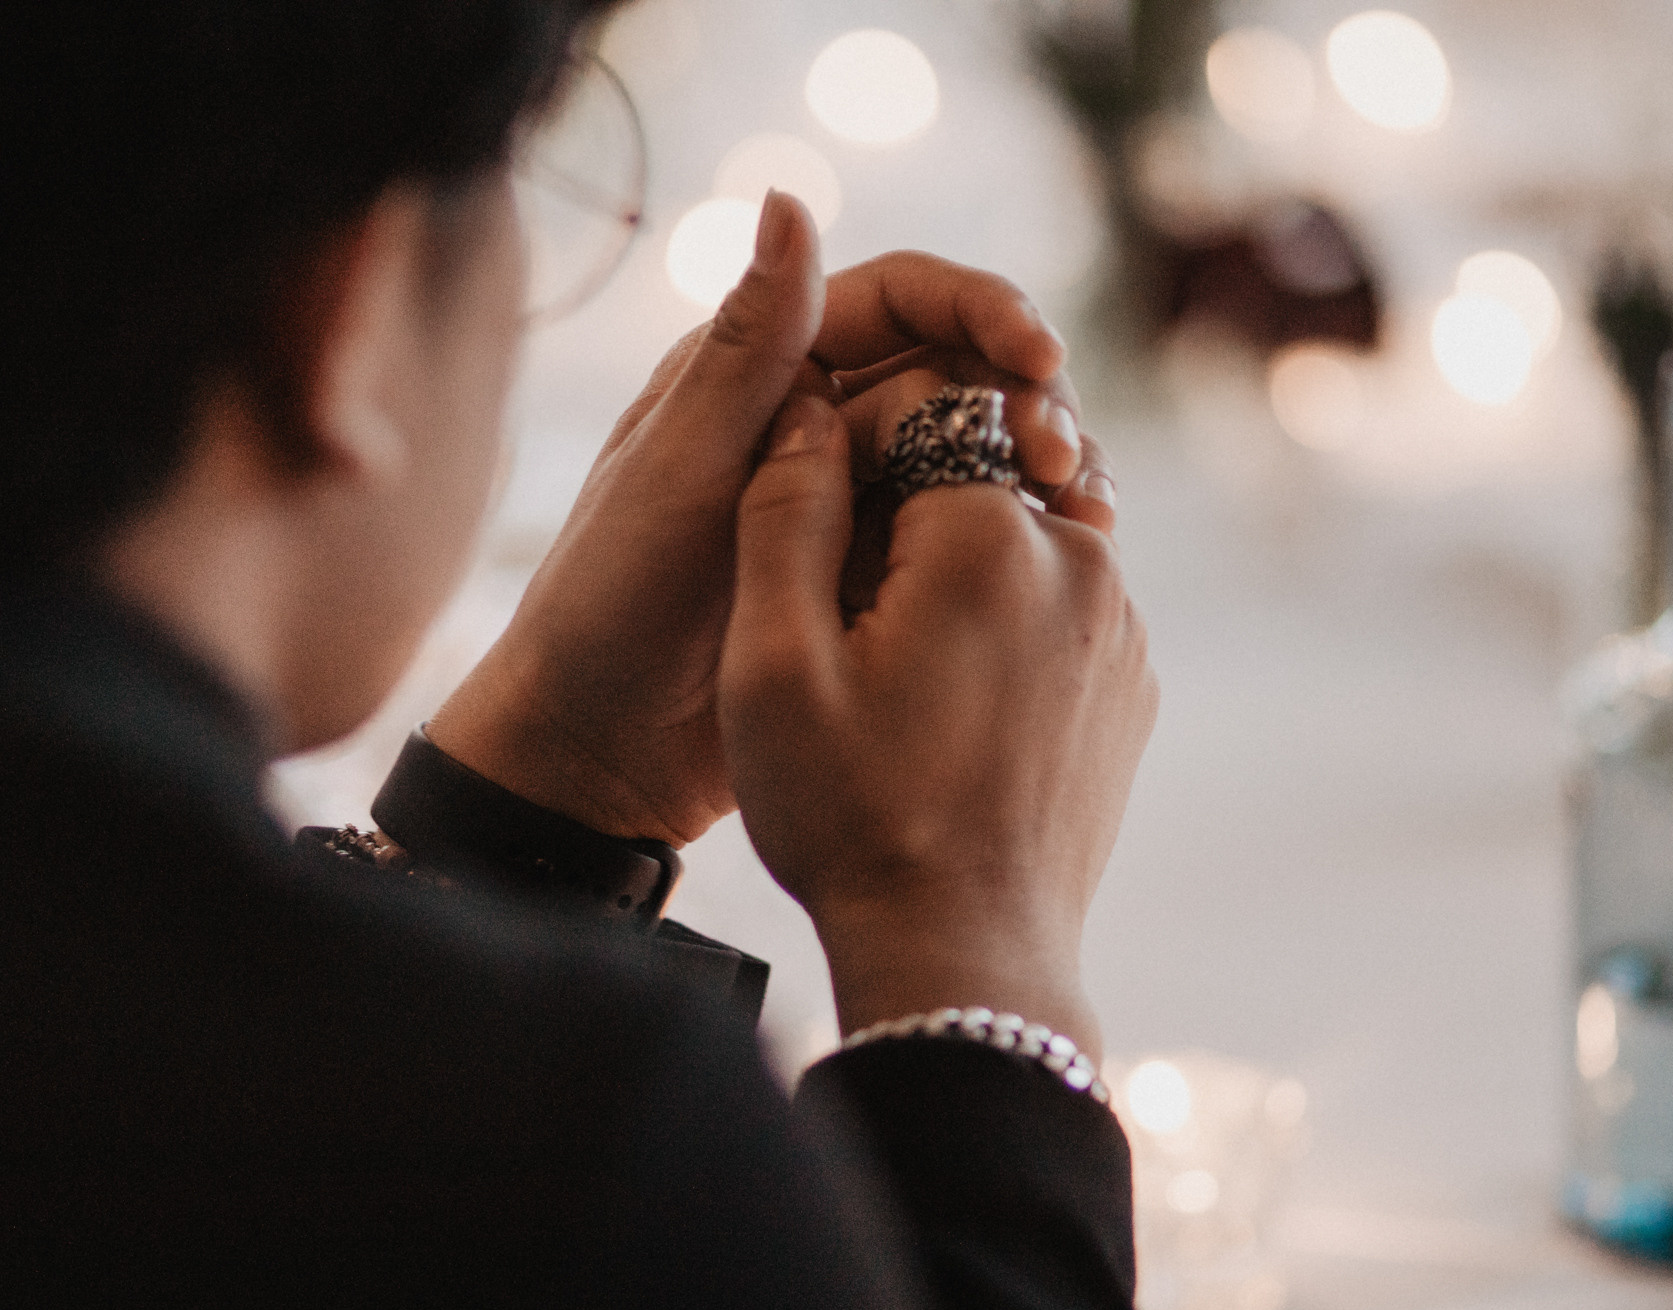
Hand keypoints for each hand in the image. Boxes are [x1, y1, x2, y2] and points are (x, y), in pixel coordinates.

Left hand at [430, 192, 1093, 845]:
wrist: (595, 751)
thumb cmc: (608, 605)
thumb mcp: (680, 470)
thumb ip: (746, 349)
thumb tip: (789, 196)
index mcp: (762, 369)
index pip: (903, 300)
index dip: (983, 310)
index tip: (1041, 357)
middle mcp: (815, 421)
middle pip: (958, 370)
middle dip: (1024, 396)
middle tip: (1058, 457)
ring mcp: (851, 501)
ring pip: (973, 453)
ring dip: (1032, 466)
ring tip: (1078, 506)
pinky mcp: (874, 577)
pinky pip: (965, 535)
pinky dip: (1019, 536)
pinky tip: (1067, 558)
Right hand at [718, 395, 1156, 1054]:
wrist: (962, 952)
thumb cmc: (852, 817)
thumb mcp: (771, 663)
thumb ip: (783, 510)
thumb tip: (812, 403)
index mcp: (991, 534)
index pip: (917, 416)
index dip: (848, 470)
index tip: (814, 555)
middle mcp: (1082, 559)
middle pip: (976, 472)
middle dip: (907, 522)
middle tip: (851, 631)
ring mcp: (1121, 626)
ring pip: (1021, 540)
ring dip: (958, 577)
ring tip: (901, 678)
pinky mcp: (1132, 683)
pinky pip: (1059, 609)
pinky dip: (1005, 630)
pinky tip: (952, 711)